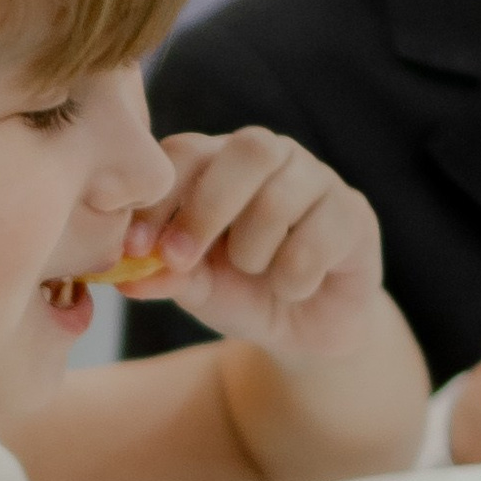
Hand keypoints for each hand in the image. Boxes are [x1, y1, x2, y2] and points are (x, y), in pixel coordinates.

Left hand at [134, 129, 382, 360]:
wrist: (303, 331)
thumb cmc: (241, 293)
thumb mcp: (196, 287)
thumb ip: (166, 274)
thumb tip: (127, 275)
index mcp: (220, 162)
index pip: (189, 151)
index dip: (161, 197)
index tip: (137, 247)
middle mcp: (272, 158)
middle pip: (248, 150)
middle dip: (206, 208)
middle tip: (182, 259)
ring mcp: (318, 180)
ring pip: (281, 196)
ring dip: (252, 250)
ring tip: (253, 273)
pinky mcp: (354, 214)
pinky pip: (320, 236)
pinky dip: (293, 276)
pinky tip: (291, 288)